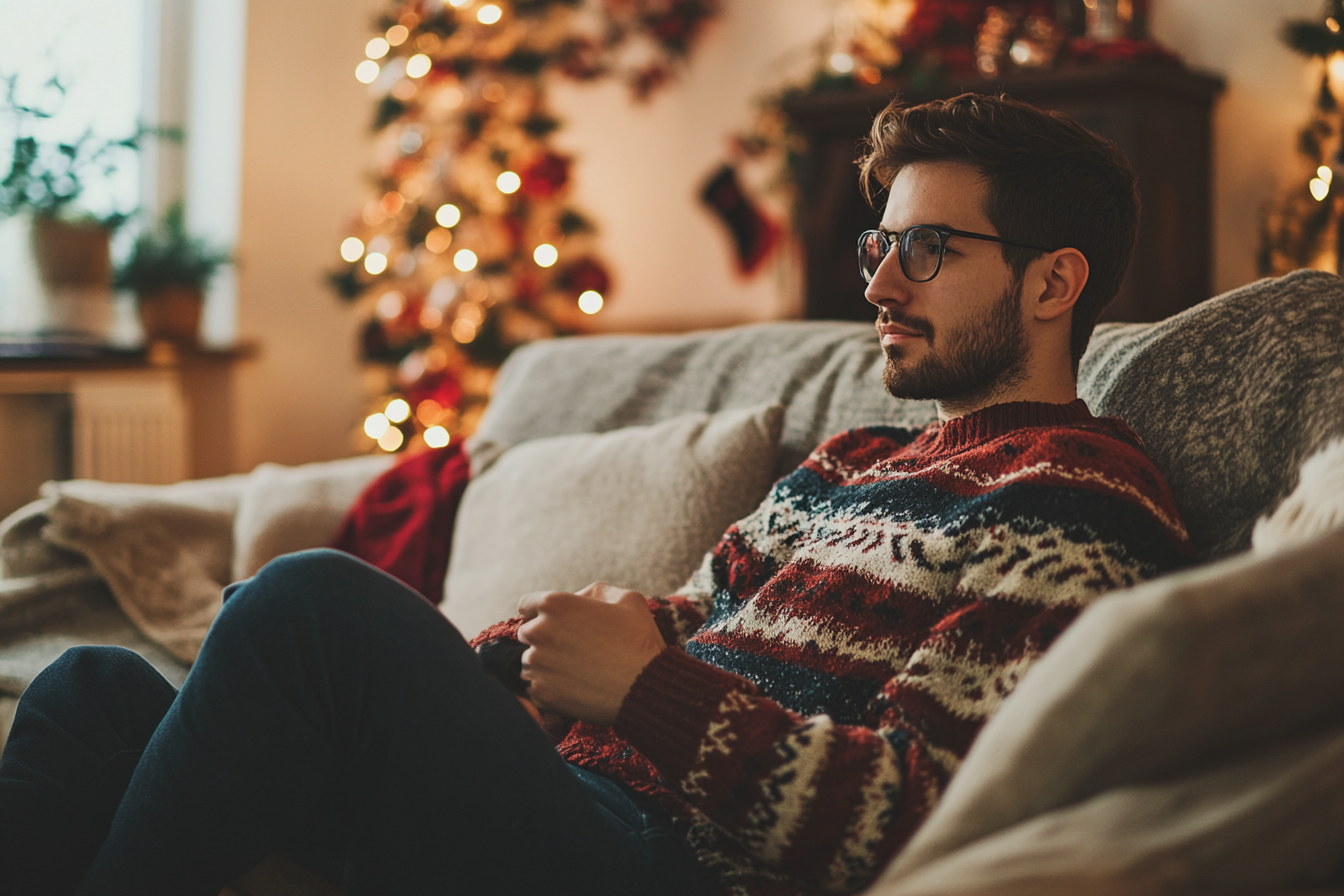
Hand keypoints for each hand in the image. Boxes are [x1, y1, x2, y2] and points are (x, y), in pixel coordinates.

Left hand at [516, 582, 665, 725]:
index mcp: (555, 604)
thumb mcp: (627, 599)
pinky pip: (534, 689)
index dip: (542, 613)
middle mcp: (539, 632)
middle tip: (574, 650)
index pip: (527, 605)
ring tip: (577, 671)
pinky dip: (549, 689)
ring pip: (529, 663)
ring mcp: (537, 665)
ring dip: (546, 666)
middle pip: (527, 634)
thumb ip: (594, 592)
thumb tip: (578, 598)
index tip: (559, 625)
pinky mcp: (541, 694)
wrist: (646, 688)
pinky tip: (574, 688)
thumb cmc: (639, 640)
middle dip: (545, 639)